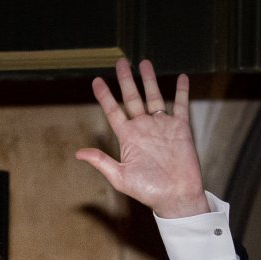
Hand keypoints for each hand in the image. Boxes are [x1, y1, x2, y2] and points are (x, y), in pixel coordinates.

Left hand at [76, 58, 207, 218]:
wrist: (175, 196)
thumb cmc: (148, 191)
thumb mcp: (120, 177)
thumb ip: (101, 162)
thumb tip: (78, 154)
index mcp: (128, 138)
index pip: (114, 112)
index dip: (105, 96)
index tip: (96, 81)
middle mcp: (144, 128)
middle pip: (133, 98)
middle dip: (126, 80)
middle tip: (120, 62)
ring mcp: (162, 126)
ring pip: (154, 96)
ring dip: (149, 79)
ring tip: (144, 63)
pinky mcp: (180, 127)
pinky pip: (181, 104)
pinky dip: (182, 91)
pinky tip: (181, 77)